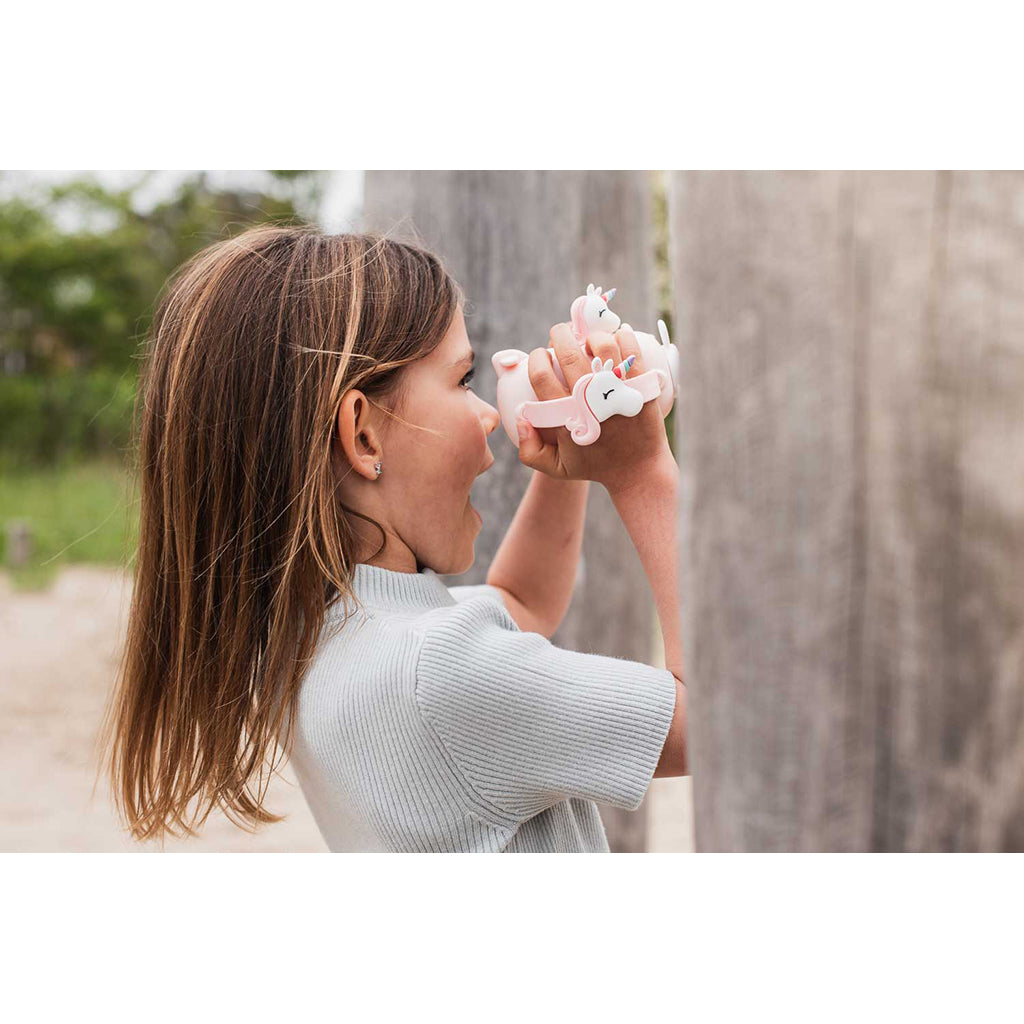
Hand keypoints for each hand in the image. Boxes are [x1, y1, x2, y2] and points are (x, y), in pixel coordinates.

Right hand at [516, 322, 673, 491]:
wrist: (638, 469)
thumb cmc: (595, 465)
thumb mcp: (557, 467)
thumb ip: (529, 450)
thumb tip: (521, 416)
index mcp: (565, 415)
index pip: (541, 374)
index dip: (536, 357)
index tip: (540, 355)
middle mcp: (590, 399)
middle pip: (568, 352)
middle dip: (559, 335)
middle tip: (560, 335)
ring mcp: (617, 390)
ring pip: (602, 344)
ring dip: (591, 334)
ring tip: (589, 339)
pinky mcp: (641, 384)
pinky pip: (631, 348)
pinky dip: (622, 335)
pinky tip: (616, 337)